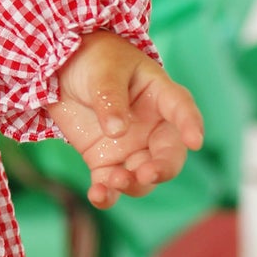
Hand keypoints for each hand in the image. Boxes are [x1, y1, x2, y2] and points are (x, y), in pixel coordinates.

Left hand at [45, 30, 204, 210]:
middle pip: (168, 155)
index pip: (182, 109)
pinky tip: (98, 195)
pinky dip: (106, 195)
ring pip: (143, 177)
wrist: (62, 68)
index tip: (194, 140)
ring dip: (132, 184)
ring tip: (112, 181)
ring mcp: (130, 147)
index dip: (190, 125)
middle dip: (162, 169)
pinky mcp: (105, 161)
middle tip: (146, 174)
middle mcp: (151, 127)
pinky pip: (111, 185)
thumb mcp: (104, 71)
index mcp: (160, 96)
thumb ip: (111, 98)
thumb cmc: (95, 60)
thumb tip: (116, 131)